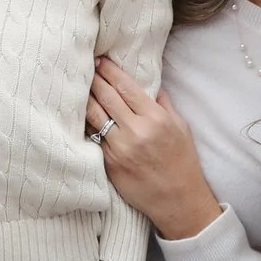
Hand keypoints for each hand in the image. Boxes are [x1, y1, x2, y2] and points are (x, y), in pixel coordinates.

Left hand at [88, 58, 224, 243]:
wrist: (178, 199)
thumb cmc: (182, 162)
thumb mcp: (181, 127)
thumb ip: (164, 104)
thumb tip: (150, 85)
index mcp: (155, 118)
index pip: (126, 87)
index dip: (110, 71)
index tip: (101, 60)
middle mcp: (135, 131)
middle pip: (106, 97)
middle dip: (94, 79)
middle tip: (85, 66)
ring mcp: (119, 148)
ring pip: (94, 116)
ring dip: (85, 98)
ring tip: (78, 86)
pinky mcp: (109, 163)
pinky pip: (94, 137)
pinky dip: (88, 123)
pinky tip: (81, 113)